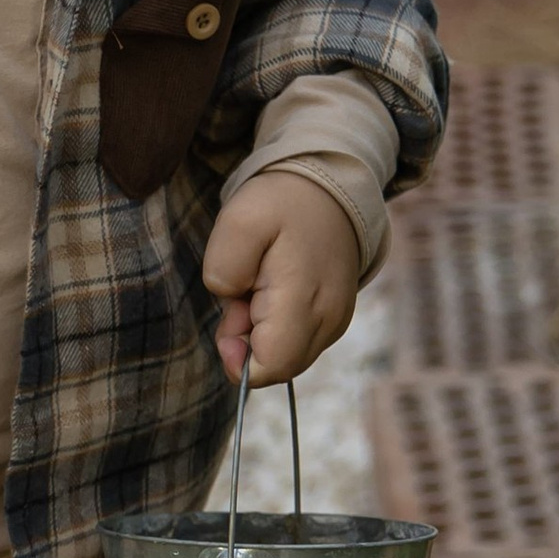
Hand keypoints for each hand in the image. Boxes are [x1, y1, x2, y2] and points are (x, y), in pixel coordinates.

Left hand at [200, 169, 360, 384]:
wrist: (328, 190)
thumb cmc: (282, 204)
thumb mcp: (238, 220)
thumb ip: (223, 268)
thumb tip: (230, 302)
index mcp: (306, 301)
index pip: (271, 368)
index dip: (238, 356)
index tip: (230, 314)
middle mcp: (329, 321)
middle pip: (276, 368)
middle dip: (246, 341)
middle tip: (244, 291)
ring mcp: (335, 323)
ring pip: (285, 357)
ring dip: (260, 332)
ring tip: (259, 285)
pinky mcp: (334, 320)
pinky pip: (295, 343)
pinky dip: (275, 325)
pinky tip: (273, 290)